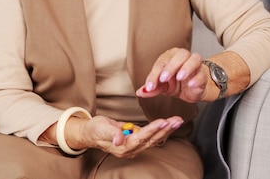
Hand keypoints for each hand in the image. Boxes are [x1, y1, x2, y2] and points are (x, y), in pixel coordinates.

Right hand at [69, 115, 183, 157]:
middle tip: (176, 120)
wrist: (92, 133)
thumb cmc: (95, 130)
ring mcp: (135, 145)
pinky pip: (152, 135)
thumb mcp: (101, 129)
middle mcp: (131, 149)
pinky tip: (169, 123)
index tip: (163, 121)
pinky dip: (161, 128)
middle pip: (151, 140)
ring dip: (166, 129)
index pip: (141, 138)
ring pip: (154, 138)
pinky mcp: (137, 139)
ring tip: (177, 120)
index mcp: (123, 147)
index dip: (152, 130)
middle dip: (165, 130)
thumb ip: (111, 134)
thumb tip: (119, 139)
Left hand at [135, 47, 209, 102]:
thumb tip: (141, 92)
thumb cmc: (177, 83)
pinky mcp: (203, 75)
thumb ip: (153, 88)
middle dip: (171, 66)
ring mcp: (195, 65)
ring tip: (179, 77)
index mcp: (171, 56)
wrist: (192, 91)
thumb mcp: (163, 86)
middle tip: (164, 79)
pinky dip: (196, 78)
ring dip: (186, 67)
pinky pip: (202, 74)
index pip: (162, 62)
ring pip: (194, 59)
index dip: (154, 74)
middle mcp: (184, 57)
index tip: (150, 86)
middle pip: (180, 55)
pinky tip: (190, 84)